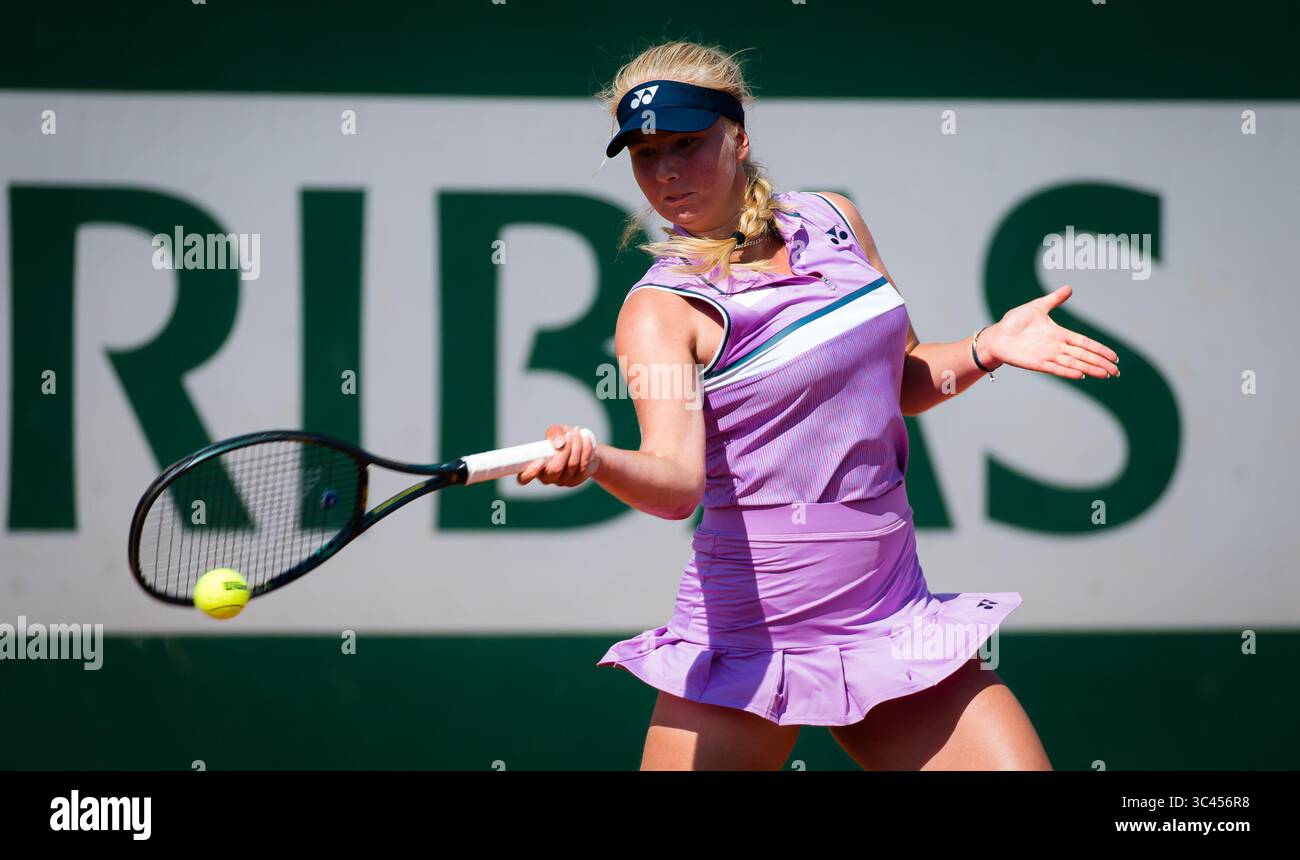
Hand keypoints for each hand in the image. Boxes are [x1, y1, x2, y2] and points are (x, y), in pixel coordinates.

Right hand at [516, 424, 599, 486]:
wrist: (584, 446)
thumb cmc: (564, 439)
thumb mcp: (557, 432)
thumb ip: (554, 434)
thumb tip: (559, 444)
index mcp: (534, 467)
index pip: (524, 478)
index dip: (530, 473)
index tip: (540, 461)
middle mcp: (547, 478)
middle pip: (555, 470)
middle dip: (564, 451)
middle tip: (569, 436)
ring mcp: (562, 481)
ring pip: (571, 466)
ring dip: (576, 447)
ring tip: (577, 433)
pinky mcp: (576, 480)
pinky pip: (583, 466)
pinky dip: (586, 451)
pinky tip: (586, 439)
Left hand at [983, 285, 1119, 379]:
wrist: (997, 334)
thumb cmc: (1015, 322)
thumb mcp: (1037, 306)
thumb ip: (1054, 299)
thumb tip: (1070, 288)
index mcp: (1059, 334)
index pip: (1085, 343)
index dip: (1099, 349)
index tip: (1114, 357)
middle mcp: (1056, 346)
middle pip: (1083, 355)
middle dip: (1100, 363)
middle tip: (1116, 372)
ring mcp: (1048, 355)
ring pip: (1074, 363)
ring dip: (1089, 369)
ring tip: (1105, 375)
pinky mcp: (1037, 363)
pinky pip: (1055, 368)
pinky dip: (1068, 371)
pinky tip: (1081, 375)